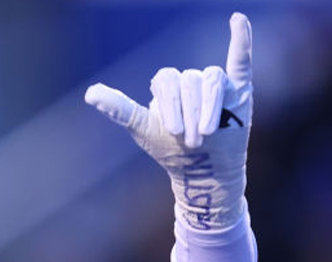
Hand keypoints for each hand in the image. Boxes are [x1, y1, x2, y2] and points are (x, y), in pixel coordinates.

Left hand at [84, 13, 252, 230]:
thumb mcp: (142, 128)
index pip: (166, 79)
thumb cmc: (170, 150)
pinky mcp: (238, 89)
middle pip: (189, 82)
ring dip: (209, 108)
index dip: (170, 105)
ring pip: (212, 81)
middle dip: (190, 113)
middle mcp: (189, 80)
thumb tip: (90, 92)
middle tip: (191, 142)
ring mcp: (214, 84)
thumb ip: (119, 108)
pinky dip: (241, 40)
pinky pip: (240, 60)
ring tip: (206, 133)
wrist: (201, 171)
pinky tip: (237, 20)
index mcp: (166, 86)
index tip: (172, 132)